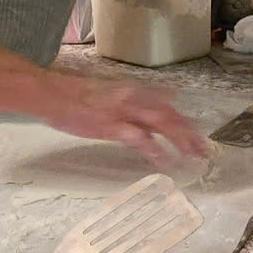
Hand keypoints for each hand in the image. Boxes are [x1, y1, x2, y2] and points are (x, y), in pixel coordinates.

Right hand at [41, 73, 207, 163]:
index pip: (165, 105)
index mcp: (131, 90)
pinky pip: (140, 140)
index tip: (195, 134)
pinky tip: (167, 162)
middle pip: (169, 115)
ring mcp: (123, 112)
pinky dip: (156, 151)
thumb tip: (149, 102)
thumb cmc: (73, 94)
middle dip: (188, 133)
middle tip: (203, 150)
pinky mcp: (111, 127)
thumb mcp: (106, 91)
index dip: (182, 120)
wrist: (50, 94)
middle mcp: (132, 98)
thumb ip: (129, 98)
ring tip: (193, 156)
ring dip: (180, 141)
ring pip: (161, 125)